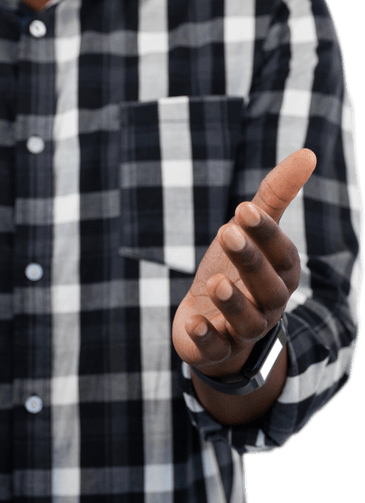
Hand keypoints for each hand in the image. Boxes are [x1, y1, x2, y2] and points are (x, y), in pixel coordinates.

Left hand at [172, 148, 315, 376]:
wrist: (211, 324)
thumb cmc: (236, 270)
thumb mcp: (249, 232)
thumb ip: (275, 195)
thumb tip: (308, 153)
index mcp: (280, 275)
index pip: (282, 255)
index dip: (266, 234)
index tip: (242, 209)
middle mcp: (268, 305)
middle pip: (269, 288)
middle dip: (251, 260)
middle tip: (226, 232)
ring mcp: (243, 331)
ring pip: (247, 322)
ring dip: (233, 303)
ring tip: (216, 281)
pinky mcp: (216, 350)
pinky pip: (215, 348)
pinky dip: (206, 337)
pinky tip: (193, 321)